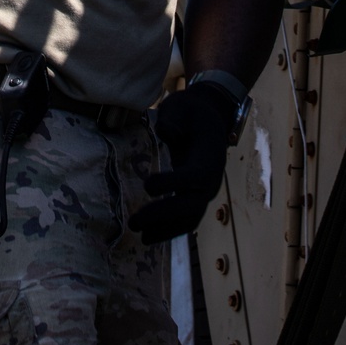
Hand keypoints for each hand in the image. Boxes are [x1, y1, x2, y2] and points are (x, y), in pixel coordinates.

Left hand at [129, 84, 232, 244]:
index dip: (174, 183)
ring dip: (165, 230)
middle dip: (163, 216)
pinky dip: (169, 230)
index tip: (147, 185)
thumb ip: (174, 119)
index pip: (196, 176)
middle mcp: (211, 180)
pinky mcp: (195, 198)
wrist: (207, 120)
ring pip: (190, 219)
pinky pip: (185, 220)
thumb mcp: (182, 108)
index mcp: (210, 157)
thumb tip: (165, 130)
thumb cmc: (191, 114)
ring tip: (140, 236)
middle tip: (134, 222)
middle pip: (192, 205)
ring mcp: (204, 192)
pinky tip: (149, 236)